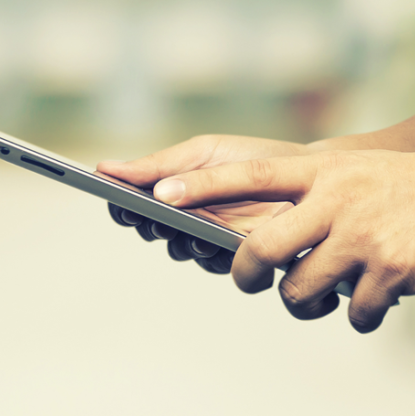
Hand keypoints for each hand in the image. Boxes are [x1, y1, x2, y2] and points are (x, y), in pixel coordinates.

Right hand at [98, 135, 308, 273]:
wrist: (309, 172)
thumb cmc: (254, 157)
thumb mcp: (204, 152)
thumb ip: (159, 164)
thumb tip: (105, 168)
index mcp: (174, 185)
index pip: (135, 200)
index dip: (123, 205)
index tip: (120, 203)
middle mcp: (187, 213)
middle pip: (152, 228)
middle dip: (150, 225)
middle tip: (153, 218)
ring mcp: (210, 235)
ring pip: (179, 249)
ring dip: (179, 241)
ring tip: (187, 229)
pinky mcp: (236, 254)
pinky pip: (212, 263)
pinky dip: (208, 254)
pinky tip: (212, 242)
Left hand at [147, 150, 414, 331]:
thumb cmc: (404, 189)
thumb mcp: (351, 172)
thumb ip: (307, 195)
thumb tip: (258, 239)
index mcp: (322, 170)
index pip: (251, 176)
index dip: (204, 187)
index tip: (160, 193)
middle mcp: (337, 199)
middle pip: (262, 249)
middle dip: (245, 274)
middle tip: (249, 280)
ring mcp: (363, 235)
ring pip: (300, 290)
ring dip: (306, 302)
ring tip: (325, 293)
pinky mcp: (391, 270)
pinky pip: (353, 312)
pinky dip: (358, 315)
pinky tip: (375, 297)